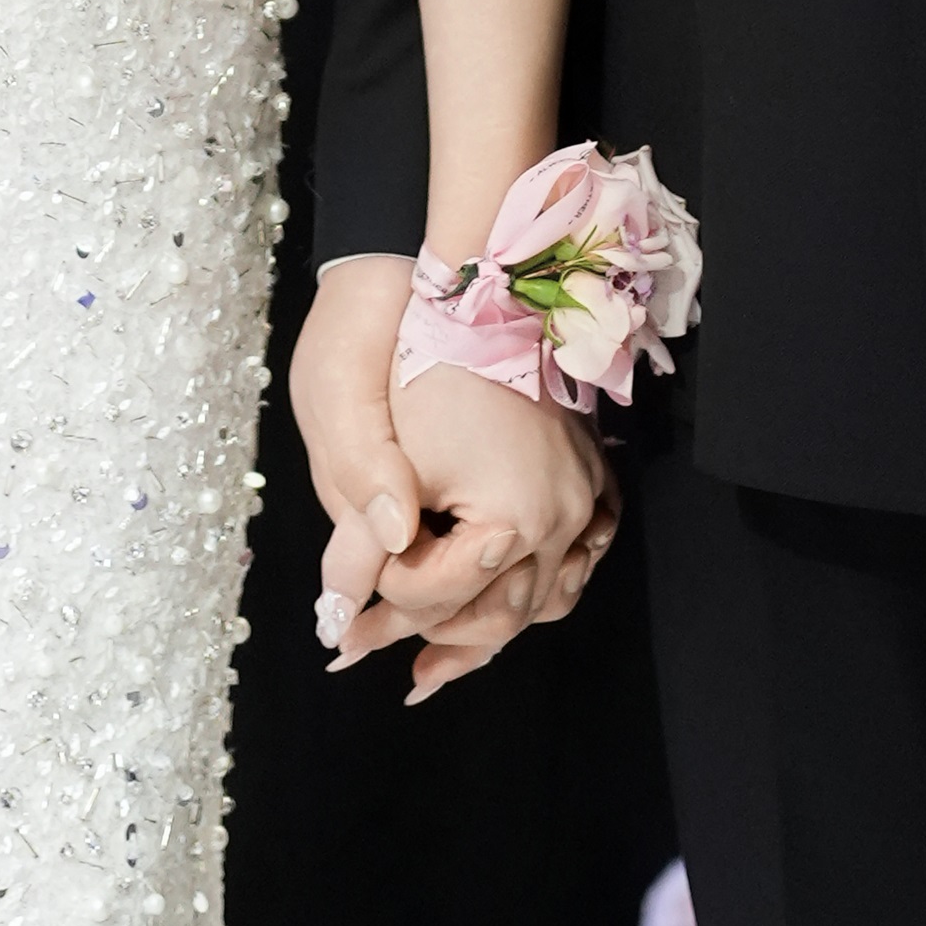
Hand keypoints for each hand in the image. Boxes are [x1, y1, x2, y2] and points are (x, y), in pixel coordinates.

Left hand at [286, 257, 608, 705]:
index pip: (439, 593)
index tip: (339, 613)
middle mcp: (565, 512)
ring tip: (431, 660)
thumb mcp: (360, 445)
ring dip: (488, 627)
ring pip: (545, 596)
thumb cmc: (407, 348)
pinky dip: (538, 587)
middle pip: (498, 612)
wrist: (464, 265)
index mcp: (512, 512)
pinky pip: (578, 557)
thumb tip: (338, 616)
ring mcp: (586, 493)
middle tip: (364, 646)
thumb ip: (354, 541)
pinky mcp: (587, 472)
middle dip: (427, 636)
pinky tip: (502, 599)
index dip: (382, 603)